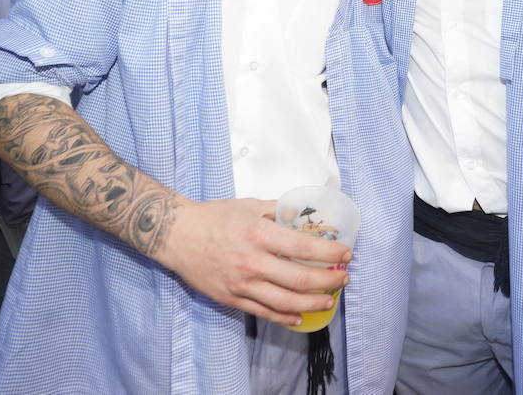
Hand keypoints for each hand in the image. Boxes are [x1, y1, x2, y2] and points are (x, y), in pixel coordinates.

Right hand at [157, 197, 350, 326]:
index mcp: (259, 234)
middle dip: (328, 281)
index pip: (304, 247)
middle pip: (300, 279)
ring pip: (285, 302)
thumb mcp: (249, 205)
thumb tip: (303, 213)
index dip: (330, 253)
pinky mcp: (231, 299)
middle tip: (343, 278)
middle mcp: (253, 262)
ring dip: (313, 303)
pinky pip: (264, 312)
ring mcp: (242, 284)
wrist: (176, 235)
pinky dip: (286, 317)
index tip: (346, 253)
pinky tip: (300, 316)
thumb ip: (278, 210)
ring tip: (329, 300)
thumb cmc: (213, 216)